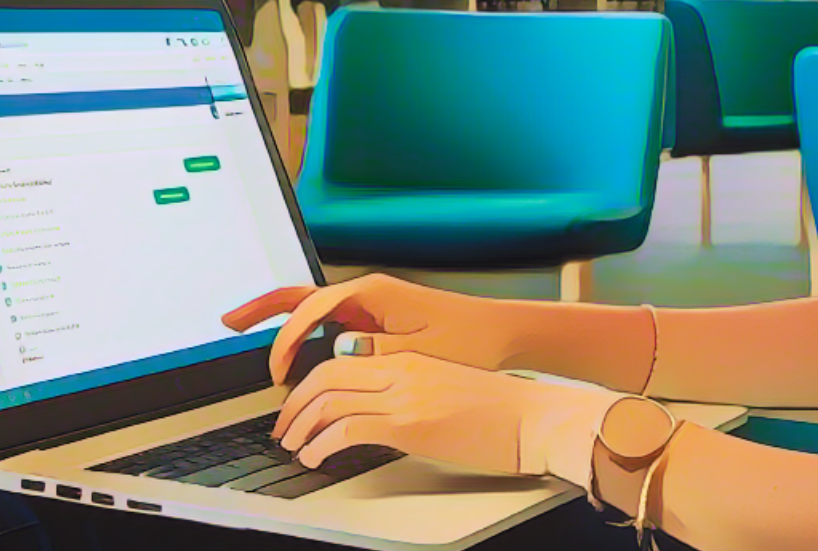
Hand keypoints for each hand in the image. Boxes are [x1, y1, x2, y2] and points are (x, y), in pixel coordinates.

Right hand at [222, 273, 525, 385]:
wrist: (499, 332)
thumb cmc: (467, 338)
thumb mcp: (418, 349)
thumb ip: (375, 349)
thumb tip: (338, 350)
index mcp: (372, 292)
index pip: (312, 310)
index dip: (288, 340)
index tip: (276, 370)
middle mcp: (365, 292)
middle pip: (301, 295)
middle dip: (262, 307)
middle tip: (228, 321)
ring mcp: (368, 304)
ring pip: (310, 306)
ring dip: (277, 317)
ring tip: (243, 327)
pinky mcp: (373, 318)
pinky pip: (327, 320)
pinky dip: (302, 329)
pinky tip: (292, 345)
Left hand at [273, 350, 618, 483]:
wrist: (533, 418)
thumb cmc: (499, 412)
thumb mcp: (444, 390)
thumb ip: (408, 392)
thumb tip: (376, 412)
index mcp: (408, 360)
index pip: (339, 360)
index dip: (309, 384)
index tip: (298, 406)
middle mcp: (401, 370)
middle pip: (326, 375)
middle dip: (295, 404)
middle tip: (284, 428)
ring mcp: (405, 396)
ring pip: (330, 399)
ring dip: (302, 426)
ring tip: (294, 446)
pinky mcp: (411, 424)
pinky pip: (349, 427)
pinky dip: (322, 444)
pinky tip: (316, 457)